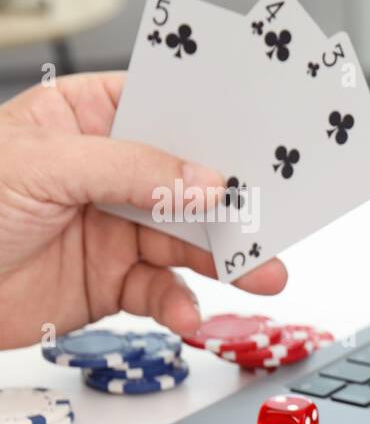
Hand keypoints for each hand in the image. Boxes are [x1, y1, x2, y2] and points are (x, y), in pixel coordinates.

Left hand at [0, 72, 286, 348]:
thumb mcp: (42, 168)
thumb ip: (131, 169)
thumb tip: (206, 178)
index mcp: (86, 120)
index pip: (167, 110)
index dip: (217, 124)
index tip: (266, 140)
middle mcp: (109, 174)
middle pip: (192, 182)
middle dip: (237, 204)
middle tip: (275, 221)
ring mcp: (114, 230)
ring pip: (190, 243)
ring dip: (228, 260)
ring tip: (261, 277)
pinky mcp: (112, 284)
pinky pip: (163, 292)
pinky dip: (181, 305)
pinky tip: (186, 313)